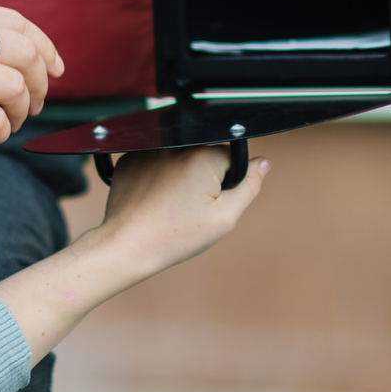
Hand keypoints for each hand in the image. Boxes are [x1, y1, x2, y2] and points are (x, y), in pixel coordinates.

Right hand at [0, 3, 63, 148]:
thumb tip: (8, 57)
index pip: (15, 21)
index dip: (44, 45)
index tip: (55, 69)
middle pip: (26, 53)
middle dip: (41, 83)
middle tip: (32, 105)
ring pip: (17, 88)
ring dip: (20, 113)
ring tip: (4, 124)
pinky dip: (1, 132)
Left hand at [90, 145, 268, 279]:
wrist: (127, 246)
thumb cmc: (175, 236)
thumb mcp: (223, 218)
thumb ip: (248, 186)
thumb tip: (262, 163)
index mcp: (201, 157)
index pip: (231, 156)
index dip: (226, 181)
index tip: (209, 201)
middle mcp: (174, 145)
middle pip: (205, 155)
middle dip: (204, 176)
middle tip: (189, 206)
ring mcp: (149, 150)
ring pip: (180, 156)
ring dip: (181, 174)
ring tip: (169, 204)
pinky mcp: (131, 158)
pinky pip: (156, 160)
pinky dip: (158, 175)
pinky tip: (154, 198)